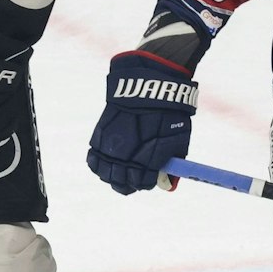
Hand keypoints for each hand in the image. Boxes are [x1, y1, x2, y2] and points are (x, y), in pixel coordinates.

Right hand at [87, 51, 197, 194]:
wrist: (148, 86)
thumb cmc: (168, 113)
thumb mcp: (179, 140)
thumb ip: (171, 165)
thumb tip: (168, 185)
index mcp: (148, 160)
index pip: (142, 184)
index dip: (145, 184)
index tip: (147, 179)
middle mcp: (127, 157)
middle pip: (121, 184)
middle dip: (127, 184)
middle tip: (131, 179)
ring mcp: (111, 148)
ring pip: (105, 174)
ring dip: (111, 176)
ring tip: (117, 170)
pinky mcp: (99, 137)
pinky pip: (93, 159)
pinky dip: (98, 164)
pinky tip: (105, 161)